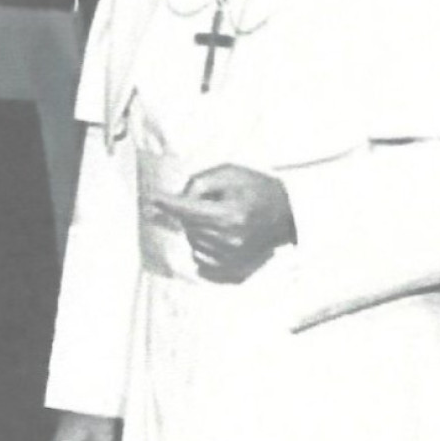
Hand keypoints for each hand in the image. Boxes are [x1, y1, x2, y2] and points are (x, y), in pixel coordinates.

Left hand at [155, 163, 293, 284]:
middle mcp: (230, 239)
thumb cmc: (257, 188)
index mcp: (230, 215)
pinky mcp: (234, 267)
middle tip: (205, 201)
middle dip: (187, 212)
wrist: (287, 213)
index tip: (153, 199)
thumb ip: (200, 183)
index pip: (188, 210)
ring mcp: (232, 256)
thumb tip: (179, 199)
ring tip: (215, 216)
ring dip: (195, 228)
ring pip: (193, 241)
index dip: (168, 204)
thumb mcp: (229, 174)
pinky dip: (201, 245)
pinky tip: (214, 233)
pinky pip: (201, 258)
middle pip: (189, 226)